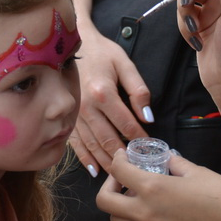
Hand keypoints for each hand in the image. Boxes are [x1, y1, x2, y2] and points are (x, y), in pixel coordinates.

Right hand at [70, 28, 153, 172]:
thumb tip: (148, 117)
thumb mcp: (125, 64)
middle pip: (108, 140)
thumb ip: (138, 90)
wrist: (73, 44)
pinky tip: (95, 170)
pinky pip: (76, 143)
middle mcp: (86, 107)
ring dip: (107, 163)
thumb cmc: (102, 52)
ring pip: (93, 145)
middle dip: (124, 157)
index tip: (151, 148)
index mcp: (103, 93)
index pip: (126, 124)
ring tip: (121, 176)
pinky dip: (86, 158)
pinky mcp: (68, 118)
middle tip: (138, 170)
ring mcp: (74, 115)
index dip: (140, 139)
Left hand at [96, 151, 220, 220]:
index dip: (116, 160)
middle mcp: (144, 213)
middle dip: (108, 188)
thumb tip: (166, 157)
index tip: (122, 157)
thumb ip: (174, 162)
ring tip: (137, 198)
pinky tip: (153, 213)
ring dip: (120, 207)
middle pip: (104, 202)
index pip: (117, 171)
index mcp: (152, 188)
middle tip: (122, 181)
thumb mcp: (195, 171)